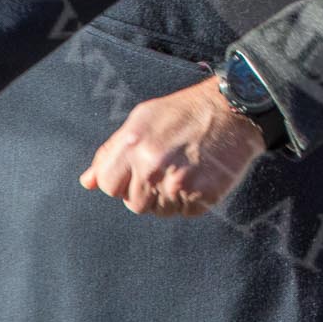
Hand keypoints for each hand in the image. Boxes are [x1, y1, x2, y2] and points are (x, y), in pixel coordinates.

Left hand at [81, 75, 265, 216]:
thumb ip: (111, 151)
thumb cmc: (187, 111)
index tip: (137, 171)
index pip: (109, 185)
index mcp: (134, 144)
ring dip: (168, 198)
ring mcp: (178, 183)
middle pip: (134, 203)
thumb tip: (87, 182)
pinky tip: (199, 176)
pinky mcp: (202, 195)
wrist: (235, 109)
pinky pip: (186, 212)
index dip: (122, 181)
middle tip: (166, 168)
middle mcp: (153, 165)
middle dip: (146, 191)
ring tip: (184, 170)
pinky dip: (191, 201)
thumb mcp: (143, 119)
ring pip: (159, 211)